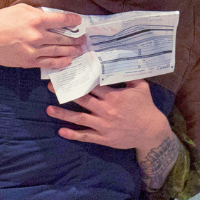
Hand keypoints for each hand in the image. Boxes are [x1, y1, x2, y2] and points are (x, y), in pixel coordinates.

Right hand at [0, 4, 84, 68]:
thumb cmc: (0, 21)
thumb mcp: (19, 9)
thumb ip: (36, 12)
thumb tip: (50, 16)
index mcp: (37, 20)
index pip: (62, 20)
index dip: (74, 21)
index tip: (79, 22)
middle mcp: (38, 35)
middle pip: (64, 38)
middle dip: (76, 39)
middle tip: (83, 39)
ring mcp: (34, 50)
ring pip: (59, 52)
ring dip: (72, 51)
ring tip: (79, 51)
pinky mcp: (29, 61)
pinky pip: (49, 63)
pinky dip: (61, 62)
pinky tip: (68, 61)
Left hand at [46, 80, 169, 149]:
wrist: (151, 132)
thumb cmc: (145, 107)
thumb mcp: (141, 87)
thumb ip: (129, 75)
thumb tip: (120, 60)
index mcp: (113, 96)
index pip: (92, 85)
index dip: (78, 79)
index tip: (66, 72)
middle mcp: (106, 110)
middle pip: (82, 99)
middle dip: (66, 93)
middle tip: (50, 86)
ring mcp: (103, 125)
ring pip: (80, 118)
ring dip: (63, 114)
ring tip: (49, 110)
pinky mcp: (104, 138)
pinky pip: (86, 136)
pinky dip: (73, 134)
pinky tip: (61, 131)